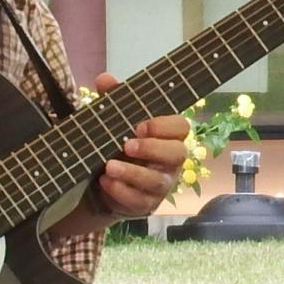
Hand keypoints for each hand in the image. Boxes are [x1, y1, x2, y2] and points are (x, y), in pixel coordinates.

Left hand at [80, 72, 192, 221]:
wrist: (103, 182)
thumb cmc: (117, 145)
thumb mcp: (113, 121)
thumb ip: (112, 100)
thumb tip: (105, 79)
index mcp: (167, 136)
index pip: (181, 127)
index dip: (164, 126)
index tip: (140, 125)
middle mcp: (170, 161)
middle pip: (178, 154)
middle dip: (153, 148)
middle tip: (126, 145)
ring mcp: (161, 185)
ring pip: (158, 181)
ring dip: (132, 172)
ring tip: (109, 166)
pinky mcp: (146, 204)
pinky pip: (140, 201)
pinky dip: (121, 191)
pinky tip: (105, 182)